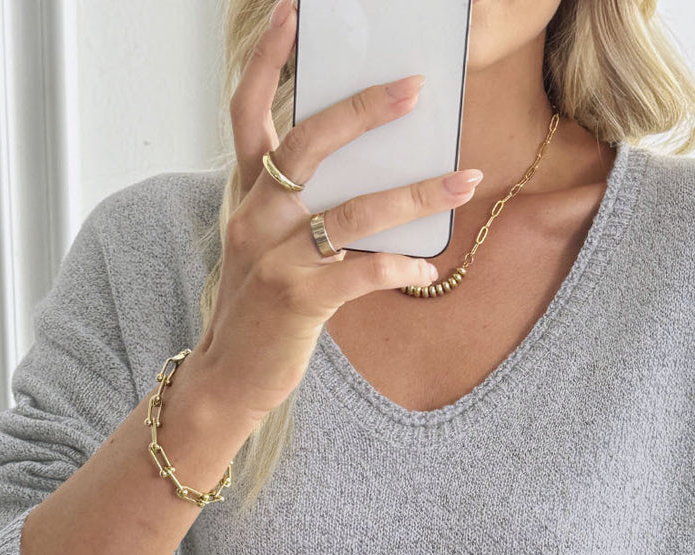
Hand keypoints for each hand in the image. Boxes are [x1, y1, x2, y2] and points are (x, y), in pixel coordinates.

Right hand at [186, 0, 483, 426]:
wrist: (228, 378)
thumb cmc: (261, 311)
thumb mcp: (270, 249)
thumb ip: (306, 212)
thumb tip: (378, 180)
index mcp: (247, 197)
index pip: (247, 113)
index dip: (267, 61)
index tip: (293, 13)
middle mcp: (254, 218)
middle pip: (308, 146)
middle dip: (364, 111)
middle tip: (415, 88)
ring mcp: (273, 258)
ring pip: (352, 211)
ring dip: (417, 192)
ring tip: (466, 180)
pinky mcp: (297, 299)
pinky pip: (361, 273)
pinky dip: (400, 267)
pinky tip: (426, 271)